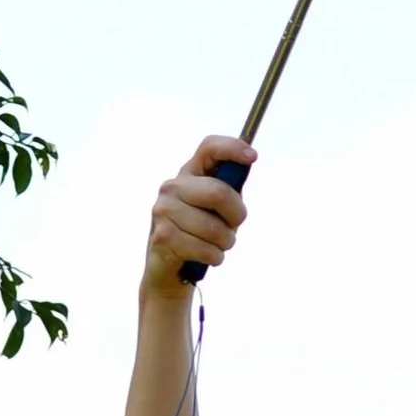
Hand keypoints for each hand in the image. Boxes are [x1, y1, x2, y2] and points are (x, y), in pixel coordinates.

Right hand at [142, 135, 254, 299]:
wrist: (170, 268)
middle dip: (236, 216)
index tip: (252, 157)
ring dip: (225, 243)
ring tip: (214, 244)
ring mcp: (163, 211)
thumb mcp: (217, 207)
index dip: (232, 148)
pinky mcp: (162, 237)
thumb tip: (248, 159)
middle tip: (232, 227)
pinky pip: (206, 249)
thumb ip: (229, 187)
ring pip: (215, 228)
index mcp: (189, 174)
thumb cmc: (200, 232)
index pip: (209, 148)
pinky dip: (215, 257)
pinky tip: (203, 256)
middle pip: (218, 193)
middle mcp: (171, 187)